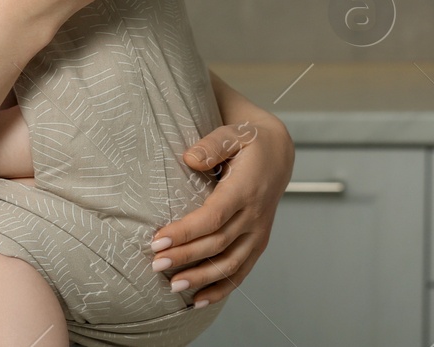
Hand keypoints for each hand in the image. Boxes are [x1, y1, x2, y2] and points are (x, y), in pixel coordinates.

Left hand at [149, 112, 294, 306]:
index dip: (185, 232)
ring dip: (202, 278)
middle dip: (185, 257)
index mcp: (245, 189)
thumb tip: (189, 159)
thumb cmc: (249, 141)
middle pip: (217, 244)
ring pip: (230, 264)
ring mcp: (258, 232)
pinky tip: (199, 300)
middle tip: (156, 265)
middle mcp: (254, 215)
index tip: (157, 240)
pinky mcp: (258, 242)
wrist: (277, 152)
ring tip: (173, 286)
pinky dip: (222, 288)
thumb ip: (212, 145)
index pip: (213, 217)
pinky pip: (241, 271)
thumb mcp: (233, 133)